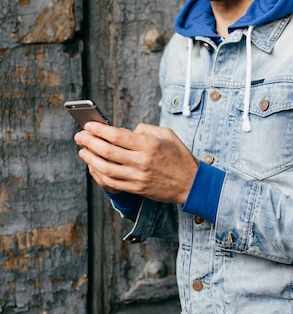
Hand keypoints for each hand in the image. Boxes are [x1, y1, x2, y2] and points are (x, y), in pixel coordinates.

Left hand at [74, 122, 198, 203]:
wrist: (191, 183)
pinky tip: (94, 166)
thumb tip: (126, 131)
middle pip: (108, 152)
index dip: (100, 130)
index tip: (89, 125)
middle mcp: (142, 162)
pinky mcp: (137, 189)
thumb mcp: (167, 134)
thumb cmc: (179, 156)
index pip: (118, 136)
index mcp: (150, 145)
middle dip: (89, 142)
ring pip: (106, 169)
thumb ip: (145, 129)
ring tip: (82, 151)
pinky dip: (99, 174)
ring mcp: (139, 177)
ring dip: (90, 159)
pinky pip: (112, 183)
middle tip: (79, 136)